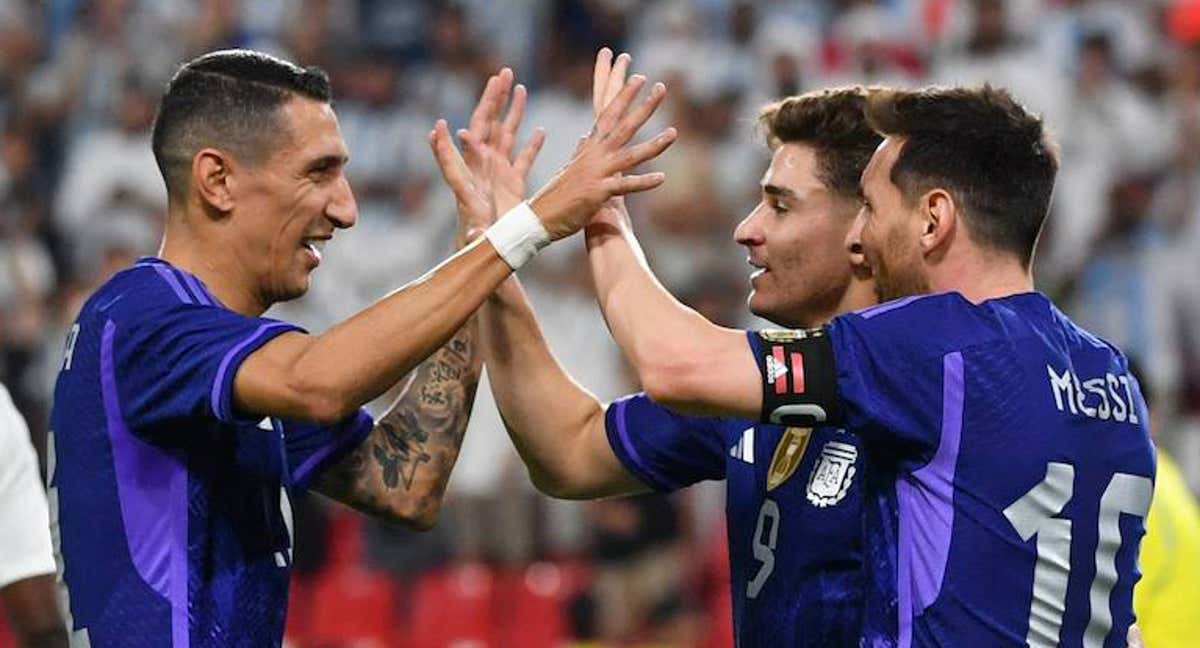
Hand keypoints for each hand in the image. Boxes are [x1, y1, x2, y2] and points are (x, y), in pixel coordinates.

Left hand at [430, 69, 545, 243]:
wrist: (495, 253)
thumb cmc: (483, 248)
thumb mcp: (480, 242)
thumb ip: (476, 238)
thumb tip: (470, 236)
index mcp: (471, 181)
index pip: (460, 153)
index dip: (451, 139)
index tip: (444, 122)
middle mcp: (481, 171)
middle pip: (484, 128)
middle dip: (490, 101)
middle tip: (500, 74)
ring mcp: (497, 174)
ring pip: (505, 135)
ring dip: (511, 111)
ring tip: (518, 86)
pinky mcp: (512, 184)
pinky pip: (523, 159)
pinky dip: (531, 145)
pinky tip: (541, 130)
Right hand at [527, 74, 674, 239]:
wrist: (540, 218)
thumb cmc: (557, 195)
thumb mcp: (570, 168)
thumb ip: (581, 150)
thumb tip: (585, 136)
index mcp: (589, 149)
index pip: (609, 115)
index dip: (624, 96)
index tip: (638, 78)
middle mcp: (594, 156)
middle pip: (623, 126)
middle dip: (643, 107)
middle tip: (661, 88)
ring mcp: (596, 173)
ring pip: (630, 155)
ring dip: (653, 144)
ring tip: (674, 133)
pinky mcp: (598, 192)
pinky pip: (625, 186)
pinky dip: (643, 182)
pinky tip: (661, 178)